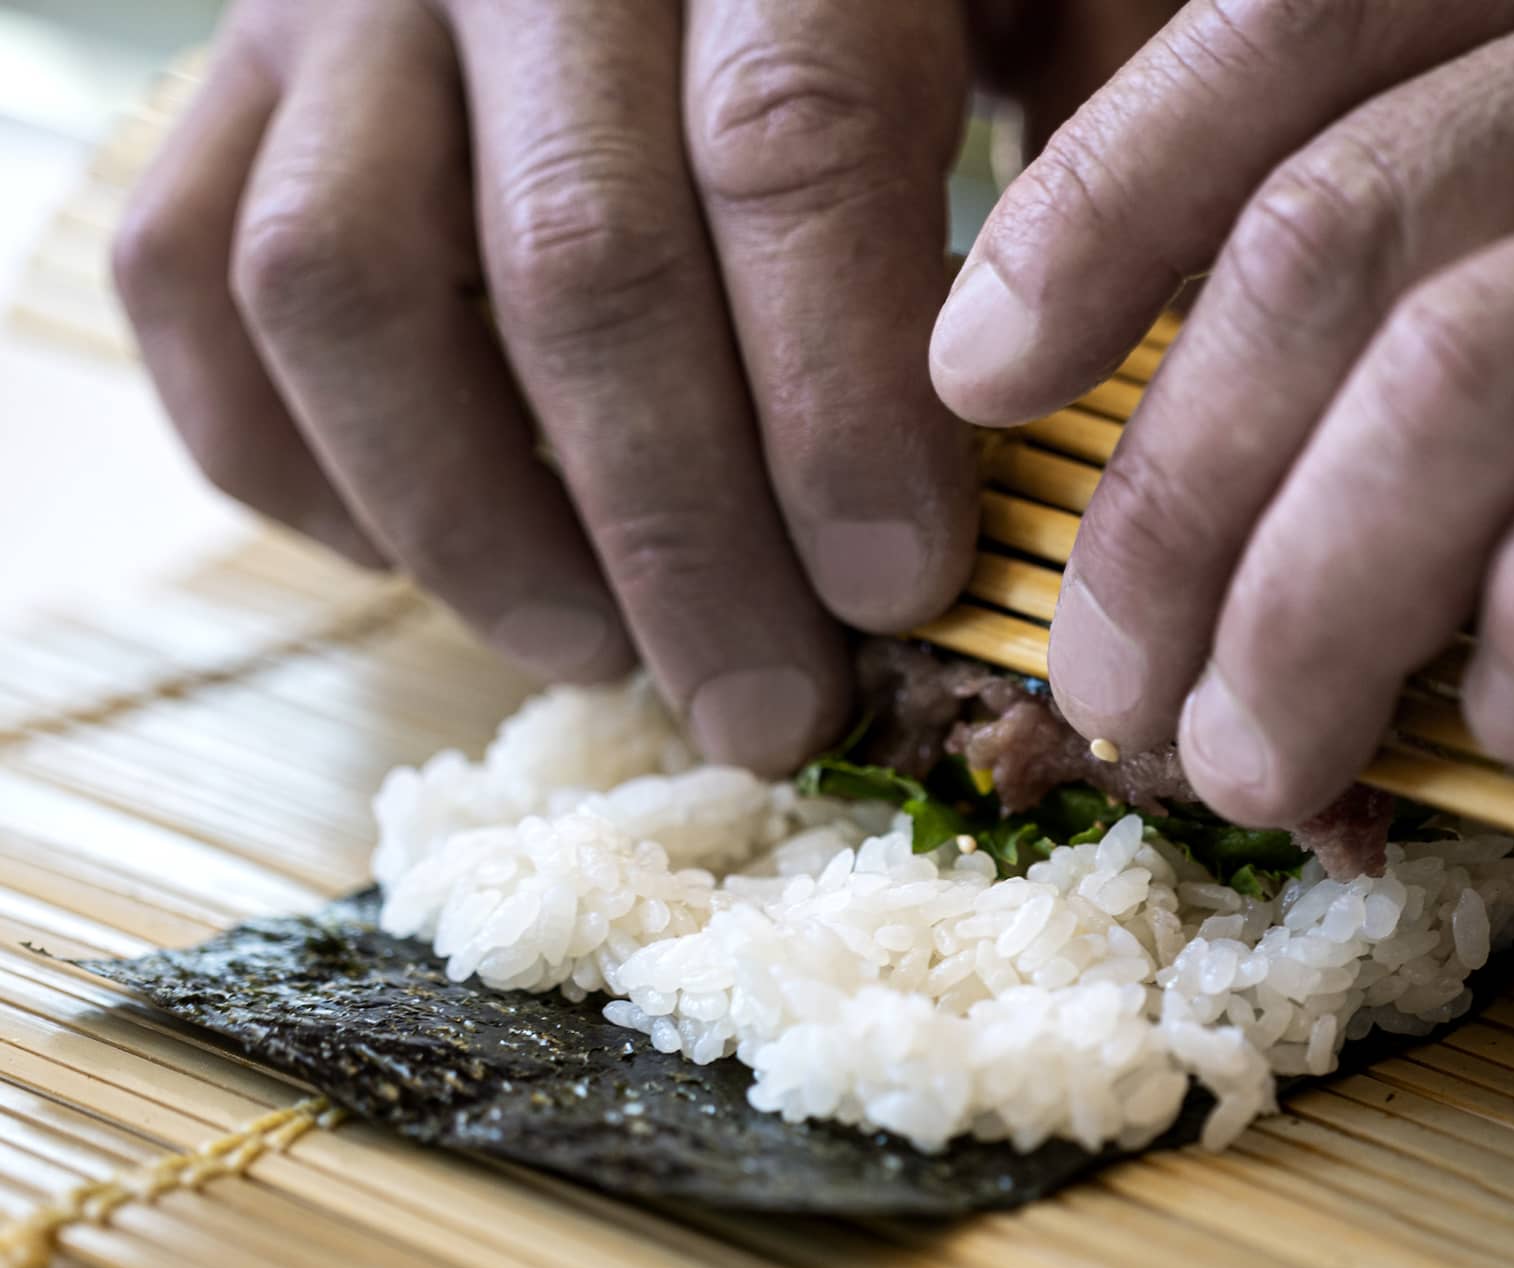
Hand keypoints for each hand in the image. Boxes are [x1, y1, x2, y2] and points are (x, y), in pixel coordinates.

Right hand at [115, 0, 979, 775]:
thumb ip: (1077, 141)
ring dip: (472, 529)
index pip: (789, 153)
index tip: (892, 595)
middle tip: (764, 709)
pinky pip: (195, 290)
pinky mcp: (225, 89)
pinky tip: (425, 551)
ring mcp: (334, 8)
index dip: (838, 410)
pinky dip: (293, 462)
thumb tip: (1055, 402)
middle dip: (682, 540)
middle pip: (575, 272)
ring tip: (595, 658)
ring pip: (342, 293)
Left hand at [932, 2, 1513, 824]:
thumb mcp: (1487, 202)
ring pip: (1448, 376)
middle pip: (1324, 243)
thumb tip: (1061, 364)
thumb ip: (1349, 225)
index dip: (1101, 209)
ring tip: (1242, 767)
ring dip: (1304, 616)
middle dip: (1174, 506)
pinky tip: (1487, 722)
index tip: (976, 372)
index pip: (1289, 33)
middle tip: (1109, 692)